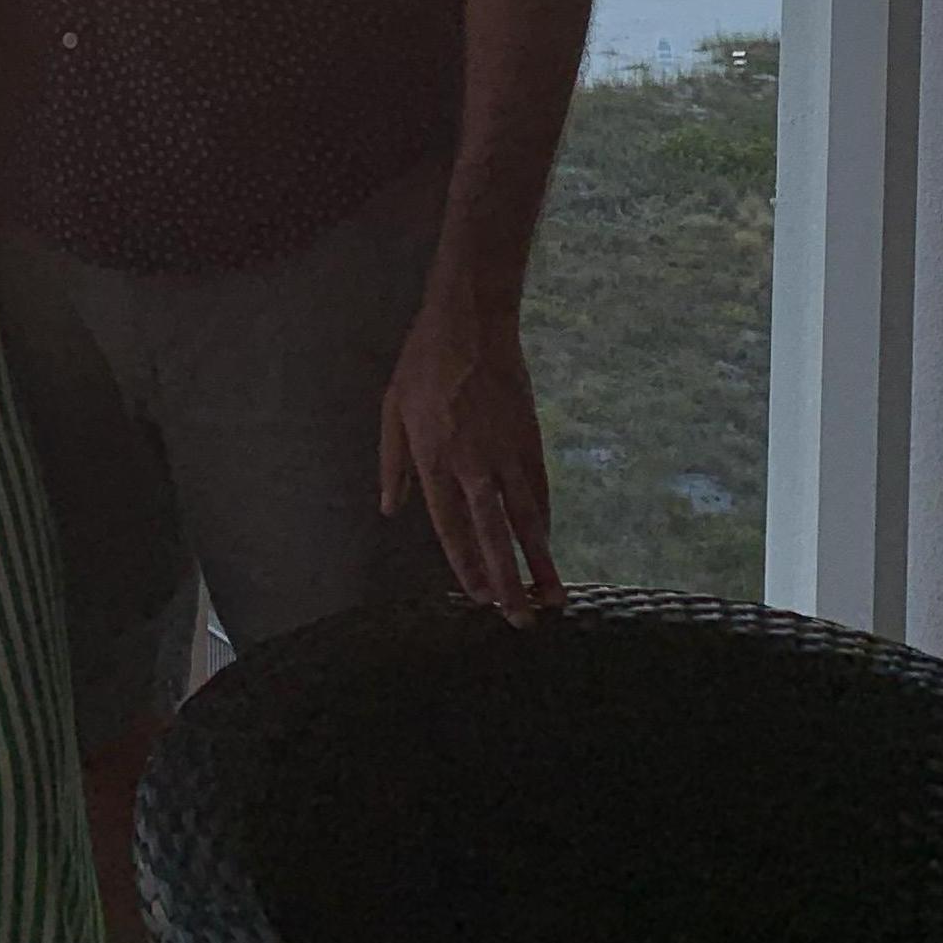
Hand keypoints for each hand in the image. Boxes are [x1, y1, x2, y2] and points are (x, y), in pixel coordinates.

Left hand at [379, 288, 565, 626]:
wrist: (471, 323)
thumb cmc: (422, 364)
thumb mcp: (391, 410)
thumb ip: (392, 464)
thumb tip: (389, 508)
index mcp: (433, 460)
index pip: (452, 527)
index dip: (467, 566)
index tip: (480, 596)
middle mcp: (472, 465)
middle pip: (494, 534)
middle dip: (509, 580)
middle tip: (521, 619)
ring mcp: (506, 453)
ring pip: (527, 519)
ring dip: (540, 560)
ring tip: (553, 598)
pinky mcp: (531, 439)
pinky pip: (539, 489)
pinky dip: (544, 520)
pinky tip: (548, 543)